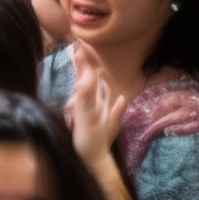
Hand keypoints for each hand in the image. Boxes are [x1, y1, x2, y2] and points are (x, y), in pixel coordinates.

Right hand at [67, 43, 125, 169]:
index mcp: (92, 102)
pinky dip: (83, 91)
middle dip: (81, 62)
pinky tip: (82, 81)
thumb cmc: (100, 139)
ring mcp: (84, 109)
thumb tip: (121, 96)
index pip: (88, 79)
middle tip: (76, 44)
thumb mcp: (112, 121)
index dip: (85, 64)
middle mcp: (86, 103)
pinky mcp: (83, 117)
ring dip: (81, 70)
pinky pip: (84, 102)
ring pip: (83, 86)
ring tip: (78, 54)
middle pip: (83, 78)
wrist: (93, 156)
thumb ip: (116, 108)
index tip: (81, 48)